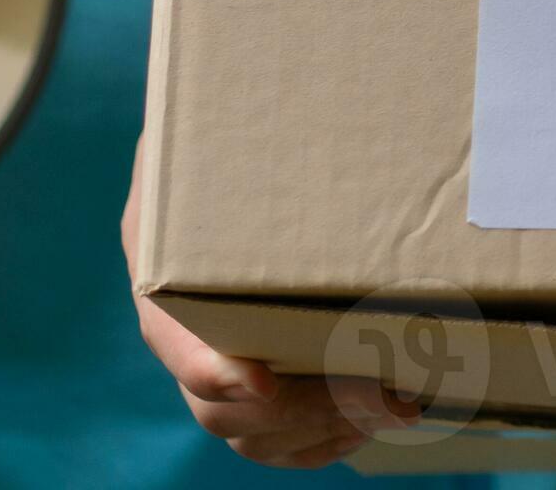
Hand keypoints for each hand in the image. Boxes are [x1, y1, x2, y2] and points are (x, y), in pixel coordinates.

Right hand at [125, 136, 420, 467]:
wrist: (227, 140)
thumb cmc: (227, 122)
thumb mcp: (213, 116)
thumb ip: (239, 134)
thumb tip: (315, 113)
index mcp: (164, 268)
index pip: (175, 341)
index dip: (213, 371)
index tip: (263, 379)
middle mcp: (182, 325)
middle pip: (219, 407)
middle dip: (302, 410)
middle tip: (381, 392)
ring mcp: (217, 357)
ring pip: (250, 434)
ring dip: (322, 431)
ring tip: (392, 404)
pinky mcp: (258, 374)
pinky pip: (275, 440)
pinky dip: (323, 441)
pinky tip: (375, 416)